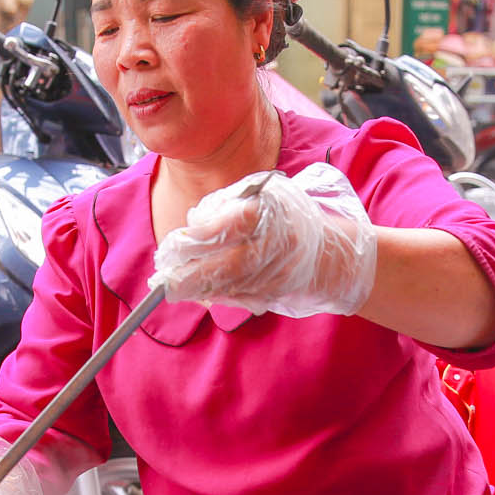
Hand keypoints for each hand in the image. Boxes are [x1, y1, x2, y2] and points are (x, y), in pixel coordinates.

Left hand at [152, 162, 376, 317]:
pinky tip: (198, 293)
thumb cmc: (287, 218)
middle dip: (189, 274)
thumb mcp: (260, 196)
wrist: (331, 254)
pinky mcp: (277, 294)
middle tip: (163, 278)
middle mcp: (277, 245)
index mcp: (270, 213)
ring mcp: (279, 273)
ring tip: (171, 288)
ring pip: (230, 287)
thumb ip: (225, 207)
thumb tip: (190, 231)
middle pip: (226, 265)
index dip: (195, 239)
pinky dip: (216, 297)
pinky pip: (240, 298)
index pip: (226, 227)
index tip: (172, 245)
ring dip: (197, 290)